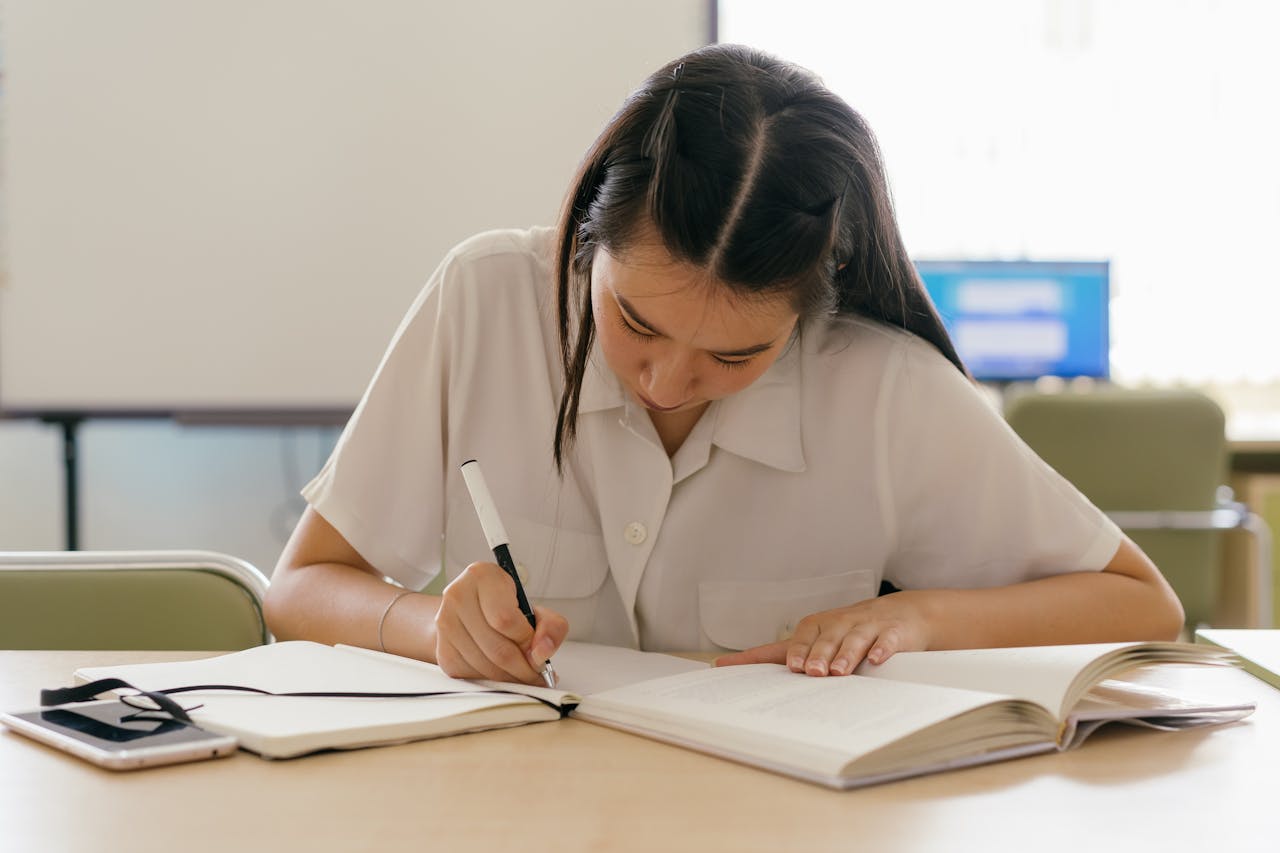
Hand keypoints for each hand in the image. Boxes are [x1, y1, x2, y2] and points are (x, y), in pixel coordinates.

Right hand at [433, 561, 567, 683]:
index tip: (538, 649)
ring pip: (485, 667)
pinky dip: (493, 681)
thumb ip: (551, 626)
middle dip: (523, 669)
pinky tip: (504, 674)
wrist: (471, 610)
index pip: (505, 619)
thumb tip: (543, 652)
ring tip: (524, 675)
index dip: (526, 641)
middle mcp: (458, 596)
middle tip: (537, 674)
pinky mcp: (442, 649)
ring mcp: (445, 624)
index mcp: (482, 576)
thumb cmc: (505, 607)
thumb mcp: (533, 607)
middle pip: (496, 649)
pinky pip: (471, 676)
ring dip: (510, 679)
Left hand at [713, 592, 930, 675]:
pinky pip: (886, 640)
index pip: (797, 639)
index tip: (785, 667)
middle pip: (825, 639)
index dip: (790, 653)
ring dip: (845, 654)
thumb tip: (748, 668)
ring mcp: (866, 627)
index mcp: (818, 627)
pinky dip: (881, 649)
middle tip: (810, 672)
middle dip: (817, 655)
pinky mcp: (892, 633)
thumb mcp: (822, 638)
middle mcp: (839, 624)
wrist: (902, 612)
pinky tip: (875, 659)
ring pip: (853, 639)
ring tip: (837, 671)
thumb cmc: (851, 630)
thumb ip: (791, 654)